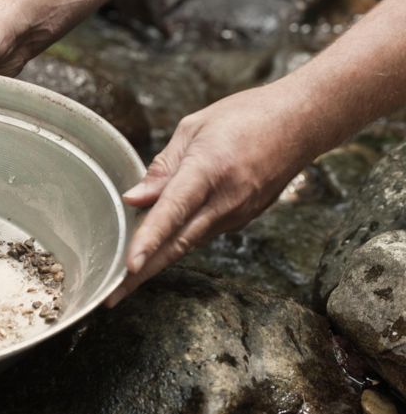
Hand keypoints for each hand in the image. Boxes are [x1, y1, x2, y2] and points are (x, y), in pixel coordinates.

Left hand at [105, 82, 323, 306]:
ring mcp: (237, 214)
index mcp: (209, 170)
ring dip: (156, 262)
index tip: (129, 267)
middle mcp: (225, 200)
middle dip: (142, 274)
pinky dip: (176, 243)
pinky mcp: (242, 219)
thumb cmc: (244, 116)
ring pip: (188, 244)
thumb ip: (163, 167)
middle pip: (177, 245)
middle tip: (111, 297)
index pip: (173, 212)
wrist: (303, 123)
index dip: (149, 240)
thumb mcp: (194, 128)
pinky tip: (155, 250)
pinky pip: (201, 234)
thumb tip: (133, 198)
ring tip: (121, 281)